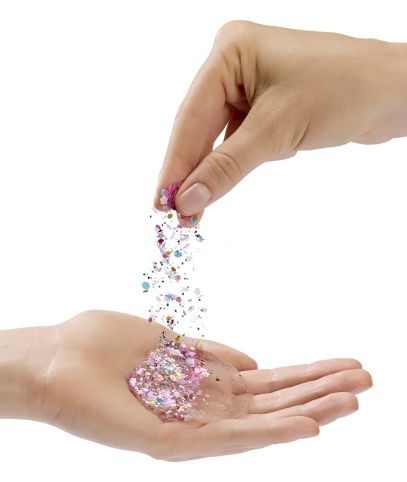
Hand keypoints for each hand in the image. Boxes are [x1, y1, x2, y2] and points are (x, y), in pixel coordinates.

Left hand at [0, 310, 371, 459]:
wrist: (51, 359)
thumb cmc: (100, 344)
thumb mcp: (166, 341)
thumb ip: (207, 354)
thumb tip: (252, 361)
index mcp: (200, 383)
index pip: (265, 383)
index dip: (304, 374)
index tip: (342, 364)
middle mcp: (201, 409)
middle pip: (272, 403)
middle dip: (319, 391)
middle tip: (366, 381)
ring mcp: (187, 428)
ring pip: (259, 423)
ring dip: (308, 411)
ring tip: (352, 400)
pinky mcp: (168, 442)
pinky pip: (226, 438)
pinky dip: (269, 434)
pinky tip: (306, 426)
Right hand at [155, 21, 406, 224]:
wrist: (394, 92)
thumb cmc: (342, 92)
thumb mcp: (276, 130)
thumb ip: (227, 166)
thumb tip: (187, 200)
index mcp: (230, 52)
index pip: (192, 117)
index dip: (176, 164)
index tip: (162, 202)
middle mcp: (235, 66)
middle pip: (201, 128)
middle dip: (191, 172)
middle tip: (176, 213)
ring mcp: (250, 86)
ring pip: (219, 138)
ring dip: (211, 173)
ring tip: (194, 211)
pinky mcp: (266, 106)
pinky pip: (239, 140)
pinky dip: (235, 164)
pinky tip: (227, 181)